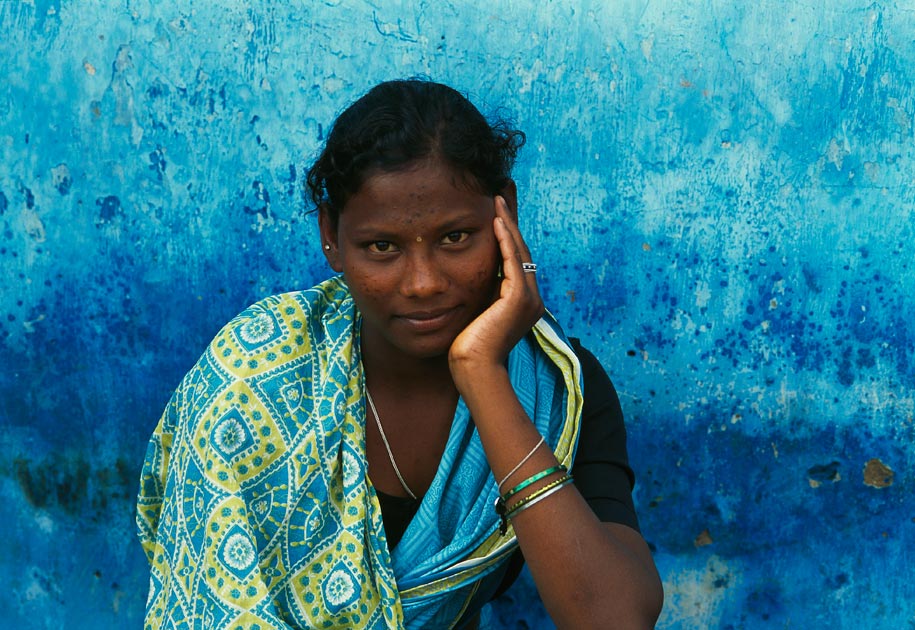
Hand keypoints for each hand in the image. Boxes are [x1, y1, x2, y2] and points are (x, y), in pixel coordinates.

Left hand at [448, 196, 544, 382]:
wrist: (474, 369)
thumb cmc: (469, 348)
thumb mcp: (477, 314)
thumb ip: (482, 295)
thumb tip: (472, 278)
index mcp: (524, 302)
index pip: (516, 259)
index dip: (509, 233)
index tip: (498, 211)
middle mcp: (533, 298)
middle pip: (521, 249)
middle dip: (511, 221)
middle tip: (501, 194)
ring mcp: (529, 298)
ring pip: (519, 251)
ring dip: (508, 223)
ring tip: (498, 199)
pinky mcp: (518, 299)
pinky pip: (513, 261)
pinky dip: (505, 239)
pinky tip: (496, 221)